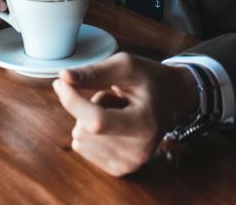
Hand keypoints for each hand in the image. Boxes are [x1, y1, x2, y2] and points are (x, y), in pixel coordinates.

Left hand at [52, 52, 197, 176]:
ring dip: (91, 119)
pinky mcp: (120, 169)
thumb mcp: (127, 66)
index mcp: (146, 124)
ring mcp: (130, 164)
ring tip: (117, 111)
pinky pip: (82, 148)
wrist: (174, 99)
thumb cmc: (151, 80)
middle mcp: (139, 151)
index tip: (61, 83)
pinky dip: (91, 132)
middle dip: (90, 106)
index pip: (97, 121)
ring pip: (80, 138)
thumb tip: (63, 77)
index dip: (73, 101)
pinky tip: (114, 124)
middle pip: (84, 130)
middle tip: (116, 99)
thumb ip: (95, 72)